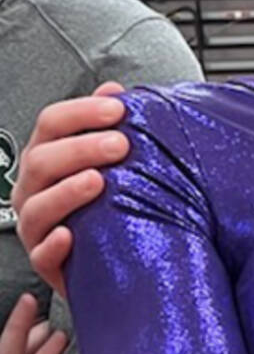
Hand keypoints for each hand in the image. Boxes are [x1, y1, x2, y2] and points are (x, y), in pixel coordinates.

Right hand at [13, 83, 127, 297]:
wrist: (107, 258)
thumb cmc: (105, 203)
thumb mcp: (109, 161)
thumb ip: (106, 126)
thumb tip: (114, 90)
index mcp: (46, 157)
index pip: (51, 123)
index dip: (81, 112)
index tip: (118, 109)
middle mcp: (33, 189)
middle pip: (42, 161)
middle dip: (80, 148)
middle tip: (120, 144)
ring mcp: (35, 226)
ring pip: (37, 207)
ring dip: (66, 192)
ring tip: (98, 182)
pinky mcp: (46, 263)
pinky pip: (41, 255)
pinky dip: (53, 245)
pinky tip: (71, 235)